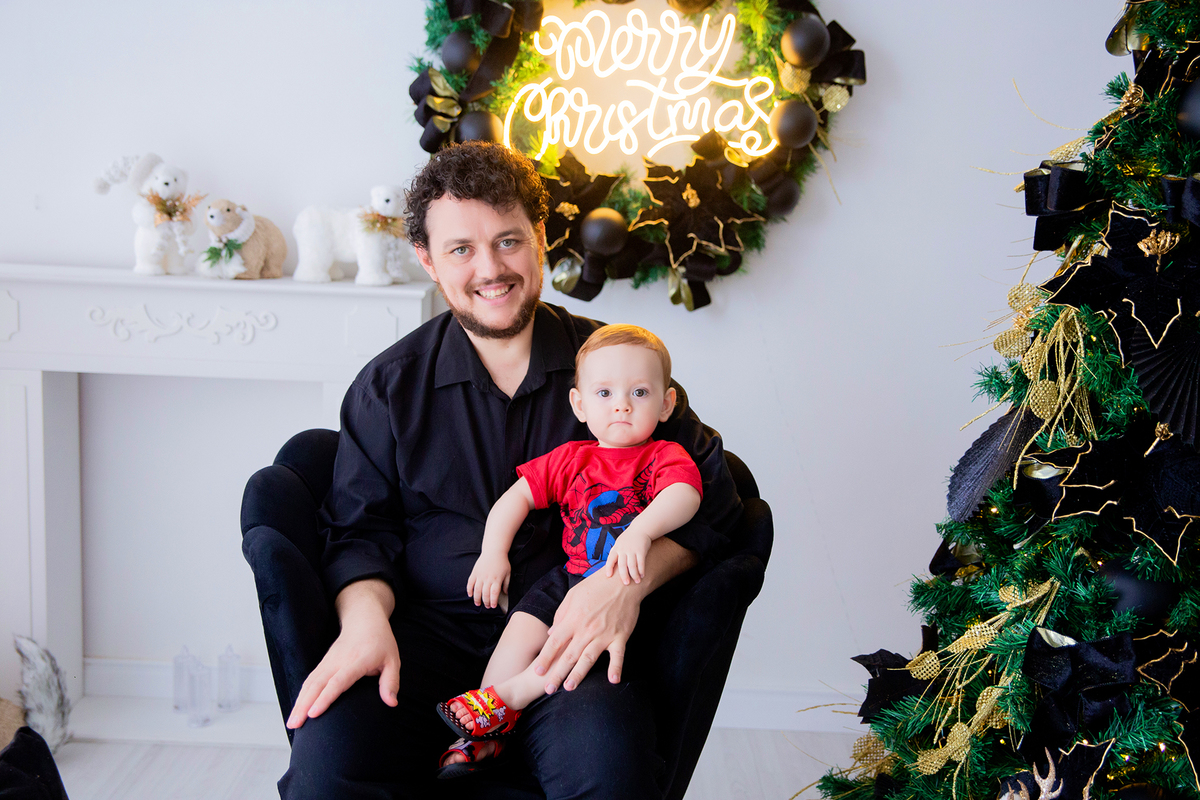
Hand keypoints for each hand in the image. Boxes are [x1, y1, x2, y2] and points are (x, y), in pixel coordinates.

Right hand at [286, 580, 399, 728]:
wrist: (364, 618)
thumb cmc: (381, 642)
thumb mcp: (393, 660)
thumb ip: (391, 682)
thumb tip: (392, 703)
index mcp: (357, 660)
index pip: (338, 681)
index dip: (326, 698)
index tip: (314, 714)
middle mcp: (338, 661)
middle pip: (317, 684)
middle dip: (304, 705)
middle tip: (294, 725)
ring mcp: (328, 661)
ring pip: (309, 683)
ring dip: (299, 702)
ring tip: (291, 723)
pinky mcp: (323, 663)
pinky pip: (309, 680)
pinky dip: (301, 695)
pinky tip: (297, 710)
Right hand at [467, 552, 510, 608]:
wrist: (494, 551)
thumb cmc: (502, 562)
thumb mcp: (508, 573)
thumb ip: (506, 584)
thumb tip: (505, 593)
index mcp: (497, 579)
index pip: (494, 594)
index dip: (493, 601)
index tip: (493, 606)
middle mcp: (488, 579)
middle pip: (485, 594)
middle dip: (486, 602)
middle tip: (487, 606)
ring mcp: (480, 576)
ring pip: (477, 590)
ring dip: (477, 599)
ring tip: (478, 604)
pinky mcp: (475, 572)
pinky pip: (470, 583)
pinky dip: (469, 590)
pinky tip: (470, 595)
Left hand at [530, 569, 643, 693]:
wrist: (622, 581)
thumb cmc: (595, 586)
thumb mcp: (572, 596)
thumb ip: (560, 615)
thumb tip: (550, 634)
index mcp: (573, 619)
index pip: (555, 642)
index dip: (545, 658)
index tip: (538, 672)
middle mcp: (586, 629)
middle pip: (568, 655)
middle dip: (557, 674)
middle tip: (548, 689)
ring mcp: (604, 634)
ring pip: (588, 658)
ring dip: (578, 675)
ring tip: (569, 687)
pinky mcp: (620, 637)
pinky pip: (618, 655)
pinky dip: (616, 668)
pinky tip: (613, 681)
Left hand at [605, 530, 651, 584]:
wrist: (640, 529)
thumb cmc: (628, 539)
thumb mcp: (619, 543)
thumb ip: (616, 553)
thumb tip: (610, 567)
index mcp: (616, 548)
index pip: (610, 559)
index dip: (609, 568)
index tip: (608, 576)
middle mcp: (623, 549)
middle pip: (622, 565)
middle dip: (624, 575)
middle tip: (626, 583)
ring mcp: (632, 550)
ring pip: (632, 565)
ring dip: (635, 575)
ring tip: (637, 581)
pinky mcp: (641, 550)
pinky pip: (641, 562)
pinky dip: (641, 570)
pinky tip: (642, 575)